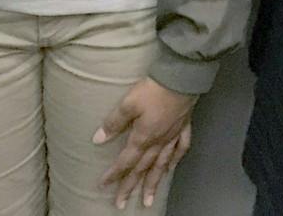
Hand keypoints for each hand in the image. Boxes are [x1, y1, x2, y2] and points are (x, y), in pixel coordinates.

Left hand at [96, 77, 197, 208]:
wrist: (182, 78)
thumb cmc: (154, 90)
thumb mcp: (128, 103)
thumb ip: (114, 122)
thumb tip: (98, 139)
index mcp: (143, 137)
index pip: (126, 161)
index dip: (114, 174)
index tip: (104, 185)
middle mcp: (158, 142)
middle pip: (142, 169)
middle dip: (131, 187)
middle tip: (122, 203)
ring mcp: (172, 136)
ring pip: (162, 165)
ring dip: (154, 182)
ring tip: (149, 198)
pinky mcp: (184, 127)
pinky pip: (181, 149)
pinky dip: (176, 160)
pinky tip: (172, 167)